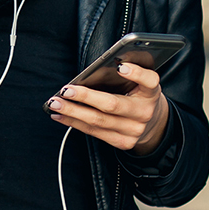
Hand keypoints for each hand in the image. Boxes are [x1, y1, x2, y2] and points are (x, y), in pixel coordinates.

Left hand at [47, 62, 169, 156]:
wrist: (153, 124)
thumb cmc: (139, 96)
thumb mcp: (140, 83)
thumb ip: (125, 75)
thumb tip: (92, 72)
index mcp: (151, 92)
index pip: (149, 81)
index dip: (136, 74)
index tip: (120, 67)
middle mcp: (145, 112)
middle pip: (112, 105)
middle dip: (85, 97)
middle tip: (65, 90)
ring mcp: (134, 131)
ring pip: (98, 122)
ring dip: (73, 112)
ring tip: (55, 104)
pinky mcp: (123, 142)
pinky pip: (94, 133)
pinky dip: (74, 123)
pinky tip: (61, 115)